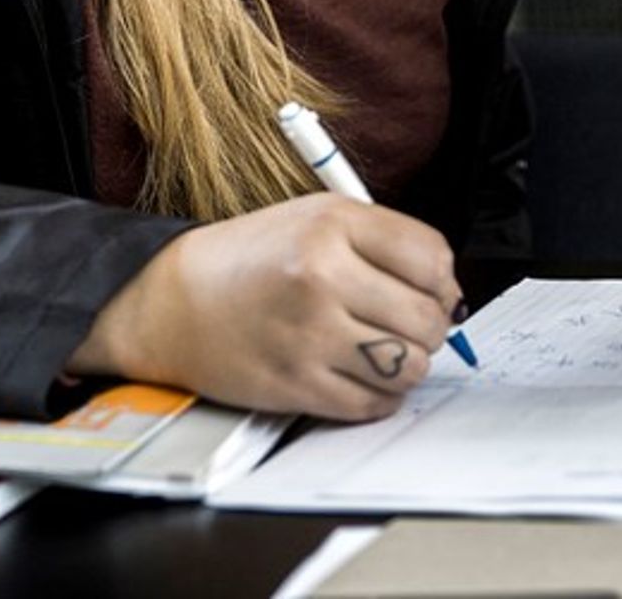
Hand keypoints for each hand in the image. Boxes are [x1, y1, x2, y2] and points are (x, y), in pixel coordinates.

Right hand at [71, 194, 460, 420]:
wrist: (172, 301)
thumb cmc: (250, 258)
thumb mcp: (317, 218)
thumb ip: (385, 243)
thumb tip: (448, 291)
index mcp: (332, 225)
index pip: (433, 259)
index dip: (443, 281)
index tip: (433, 290)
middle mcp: (322, 277)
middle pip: (427, 318)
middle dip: (430, 328)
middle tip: (409, 326)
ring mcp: (309, 335)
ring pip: (408, 367)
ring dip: (408, 366)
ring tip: (385, 352)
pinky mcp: (296, 384)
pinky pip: (372, 403)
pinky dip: (379, 396)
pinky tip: (359, 375)